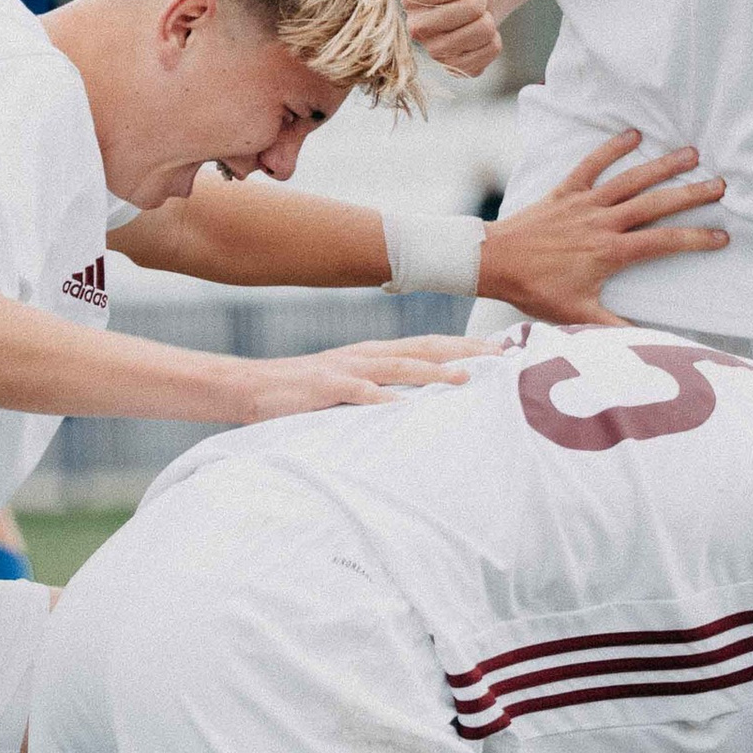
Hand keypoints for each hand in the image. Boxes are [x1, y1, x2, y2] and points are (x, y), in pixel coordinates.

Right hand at [241, 334, 486, 419]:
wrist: (252, 387)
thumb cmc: (306, 392)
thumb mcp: (350, 386)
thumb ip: (383, 389)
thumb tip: (420, 404)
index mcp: (375, 353)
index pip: (429, 344)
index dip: (465, 345)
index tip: (501, 351)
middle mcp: (367, 355)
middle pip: (424, 347)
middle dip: (464, 350)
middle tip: (500, 356)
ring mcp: (347, 369)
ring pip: (398, 366)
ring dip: (433, 370)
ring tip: (464, 378)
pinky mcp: (326, 387)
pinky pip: (358, 393)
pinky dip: (382, 399)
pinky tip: (402, 408)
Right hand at [404, 0, 500, 79]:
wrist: (471, 2)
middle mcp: (415, 29)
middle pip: (472, 9)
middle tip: (471, 0)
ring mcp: (435, 53)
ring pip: (484, 31)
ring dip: (487, 19)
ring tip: (474, 17)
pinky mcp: (457, 69)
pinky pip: (491, 51)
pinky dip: (493, 40)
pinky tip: (476, 35)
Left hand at [479, 131, 727, 324]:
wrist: (494, 262)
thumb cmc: (535, 290)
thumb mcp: (577, 315)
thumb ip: (615, 327)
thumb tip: (650, 341)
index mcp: (609, 252)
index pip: (662, 243)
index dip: (694, 239)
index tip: (723, 236)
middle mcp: (602, 223)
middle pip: (654, 204)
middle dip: (690, 194)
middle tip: (721, 185)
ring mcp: (584, 204)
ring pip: (630, 180)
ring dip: (662, 166)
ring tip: (691, 153)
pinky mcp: (565, 191)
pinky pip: (591, 165)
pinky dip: (611, 148)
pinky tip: (634, 134)